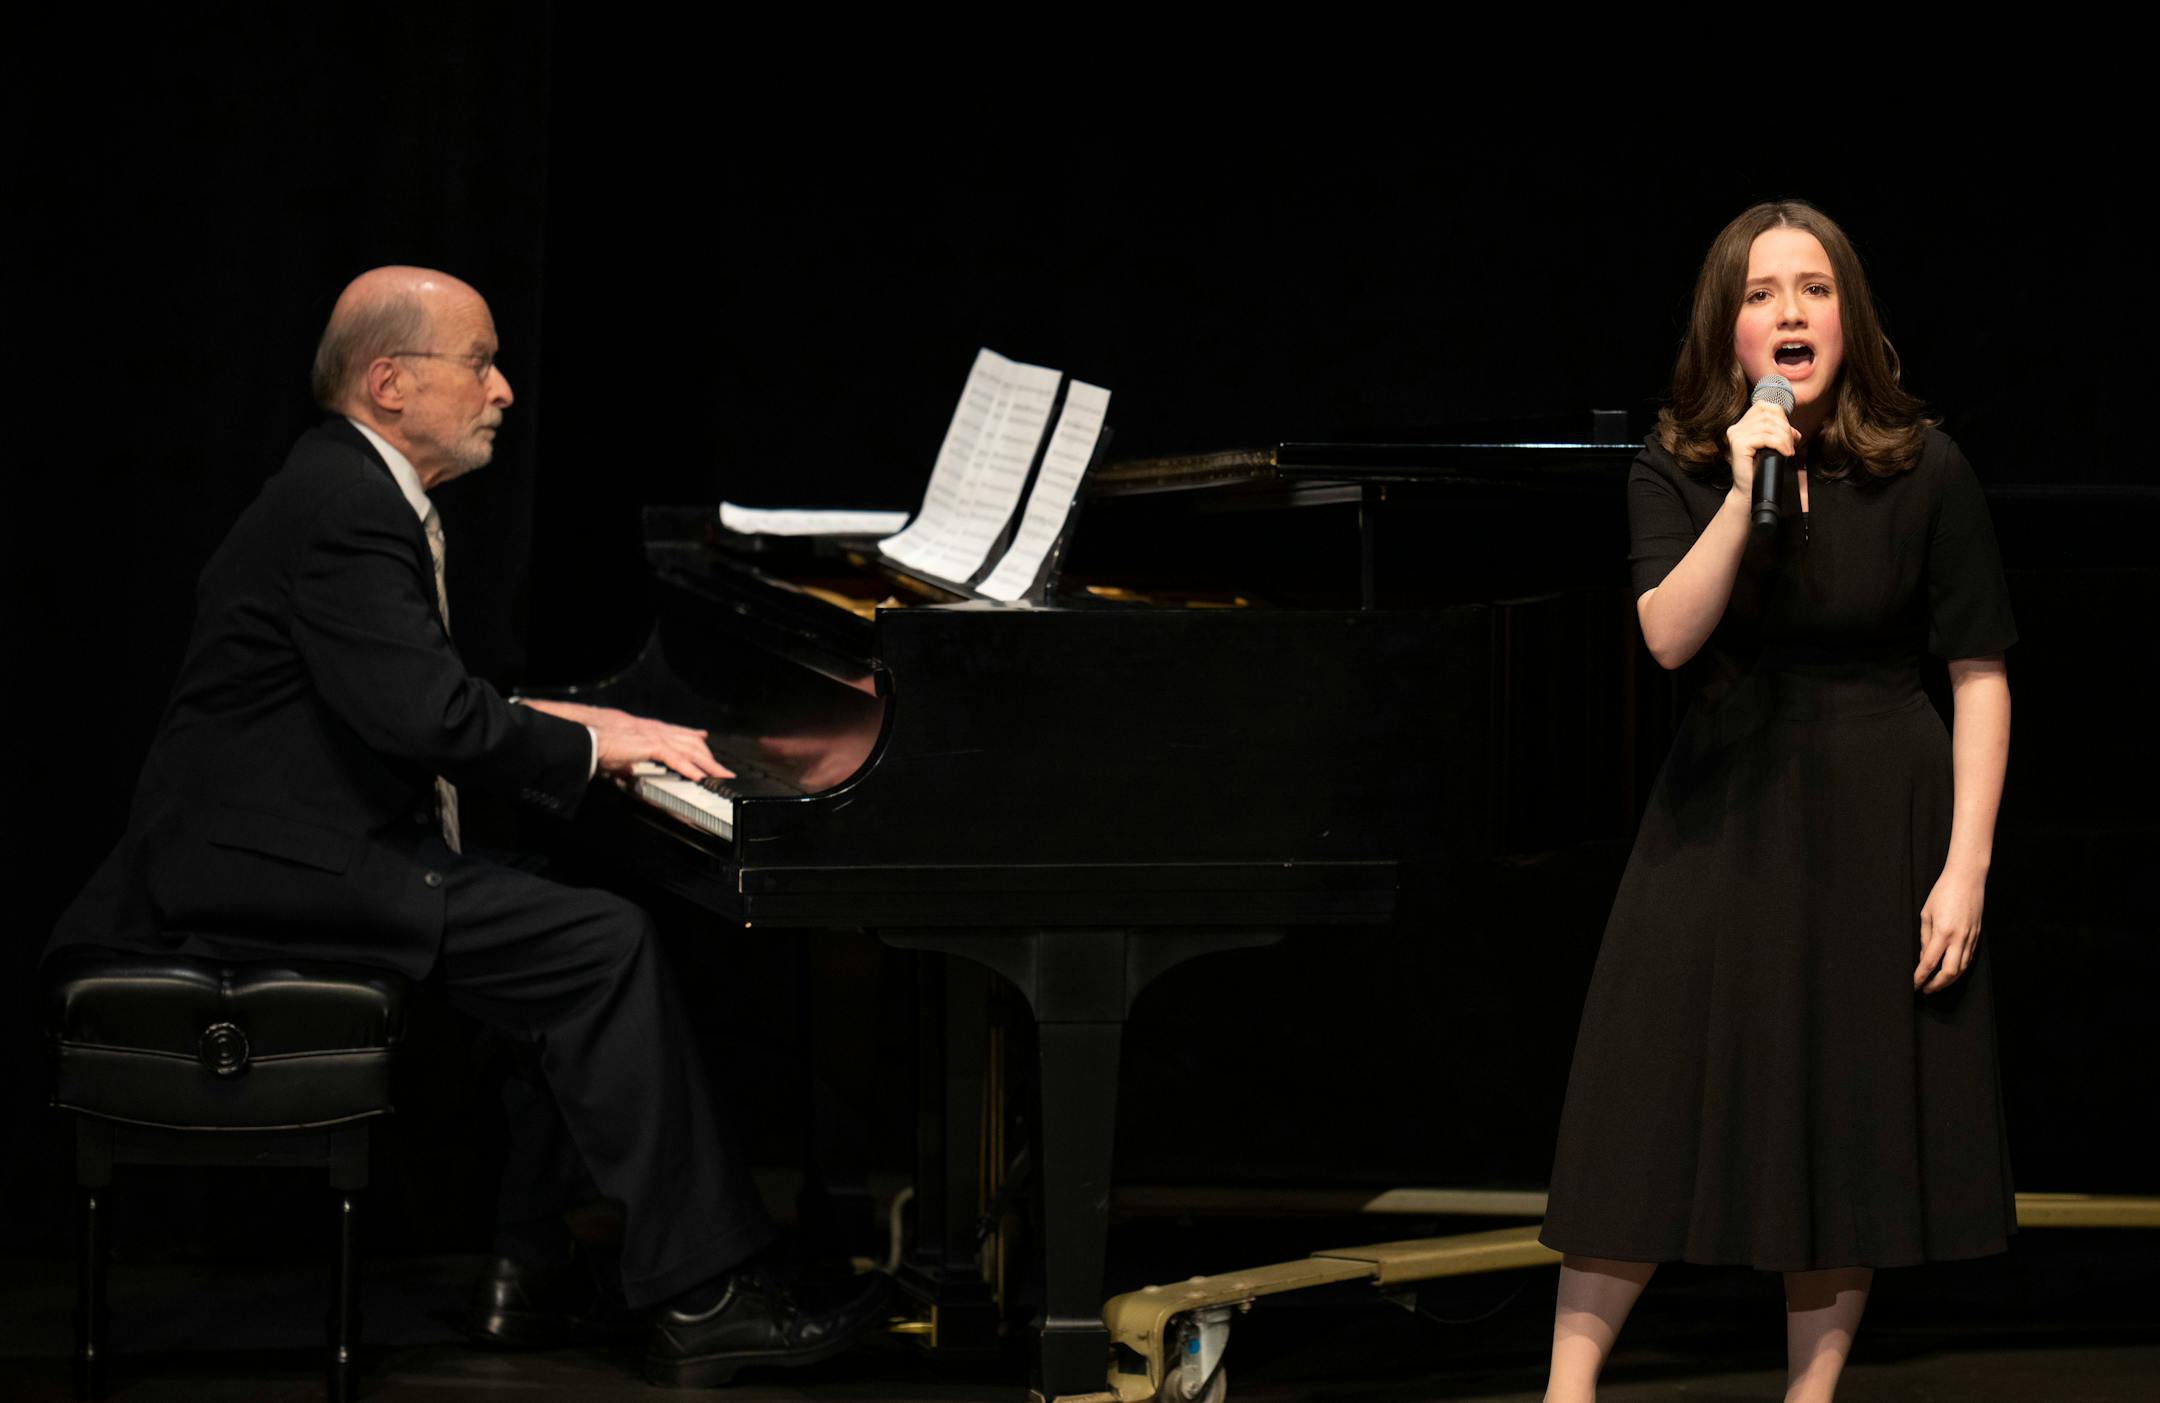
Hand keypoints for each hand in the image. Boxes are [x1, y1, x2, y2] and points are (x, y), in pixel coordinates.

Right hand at [523, 698, 731, 781]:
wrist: (584, 738)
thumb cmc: (595, 743)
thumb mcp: (617, 752)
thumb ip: (627, 759)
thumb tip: (628, 770)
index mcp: (646, 729)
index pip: (677, 732)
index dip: (694, 737)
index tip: (704, 740)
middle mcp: (654, 729)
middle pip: (690, 741)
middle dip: (709, 756)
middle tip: (722, 769)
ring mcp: (653, 735)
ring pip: (688, 749)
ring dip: (706, 764)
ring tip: (719, 776)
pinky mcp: (648, 745)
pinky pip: (675, 758)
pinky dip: (689, 767)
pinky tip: (698, 776)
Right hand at [1724, 399, 1802, 497]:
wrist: (1750, 490)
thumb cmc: (1761, 469)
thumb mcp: (1772, 447)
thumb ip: (1780, 434)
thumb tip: (1794, 432)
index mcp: (1742, 424)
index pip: (1765, 406)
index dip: (1781, 416)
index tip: (1789, 434)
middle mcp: (1736, 427)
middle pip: (1768, 415)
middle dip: (1785, 428)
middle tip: (1791, 445)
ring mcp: (1735, 435)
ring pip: (1768, 425)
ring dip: (1784, 438)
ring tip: (1788, 451)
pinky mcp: (1738, 445)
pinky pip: (1765, 437)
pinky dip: (1779, 444)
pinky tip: (1785, 453)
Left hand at [1915, 864, 1984, 993]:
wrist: (1968, 879)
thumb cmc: (1943, 892)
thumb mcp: (1926, 914)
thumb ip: (1925, 938)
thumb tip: (1923, 957)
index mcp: (1943, 932)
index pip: (1929, 962)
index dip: (1920, 977)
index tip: (1914, 985)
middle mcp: (1959, 938)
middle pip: (1950, 973)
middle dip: (1937, 985)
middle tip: (1926, 990)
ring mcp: (1971, 938)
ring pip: (1962, 969)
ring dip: (1949, 980)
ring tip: (1936, 984)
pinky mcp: (1977, 936)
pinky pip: (1968, 959)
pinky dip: (1959, 969)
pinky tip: (1950, 972)